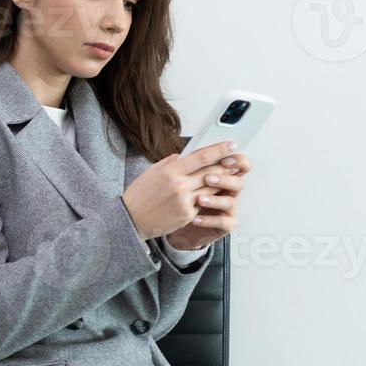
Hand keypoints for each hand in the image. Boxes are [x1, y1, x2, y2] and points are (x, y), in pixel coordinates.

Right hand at [121, 140, 246, 241]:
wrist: (131, 220)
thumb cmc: (139, 195)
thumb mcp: (151, 172)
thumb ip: (170, 162)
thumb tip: (184, 156)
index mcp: (170, 171)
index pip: (202, 157)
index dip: (220, 150)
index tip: (231, 145)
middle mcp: (180, 185)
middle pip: (212, 172)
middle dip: (226, 166)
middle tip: (235, 161)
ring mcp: (185, 201)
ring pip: (211, 188)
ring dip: (221, 182)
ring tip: (227, 177)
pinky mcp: (188, 215)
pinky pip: (203, 203)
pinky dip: (207, 198)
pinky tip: (210, 195)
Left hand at [165, 149, 250, 249]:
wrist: (175, 224)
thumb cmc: (181, 201)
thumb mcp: (181, 182)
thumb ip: (185, 169)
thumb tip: (178, 156)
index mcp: (222, 177)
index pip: (238, 165)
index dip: (236, 161)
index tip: (224, 159)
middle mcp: (228, 192)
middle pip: (238, 182)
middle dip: (224, 179)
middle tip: (208, 178)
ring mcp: (228, 209)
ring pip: (230, 202)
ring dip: (215, 200)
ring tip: (199, 199)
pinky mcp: (225, 225)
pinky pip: (223, 222)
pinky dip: (209, 220)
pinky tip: (195, 219)